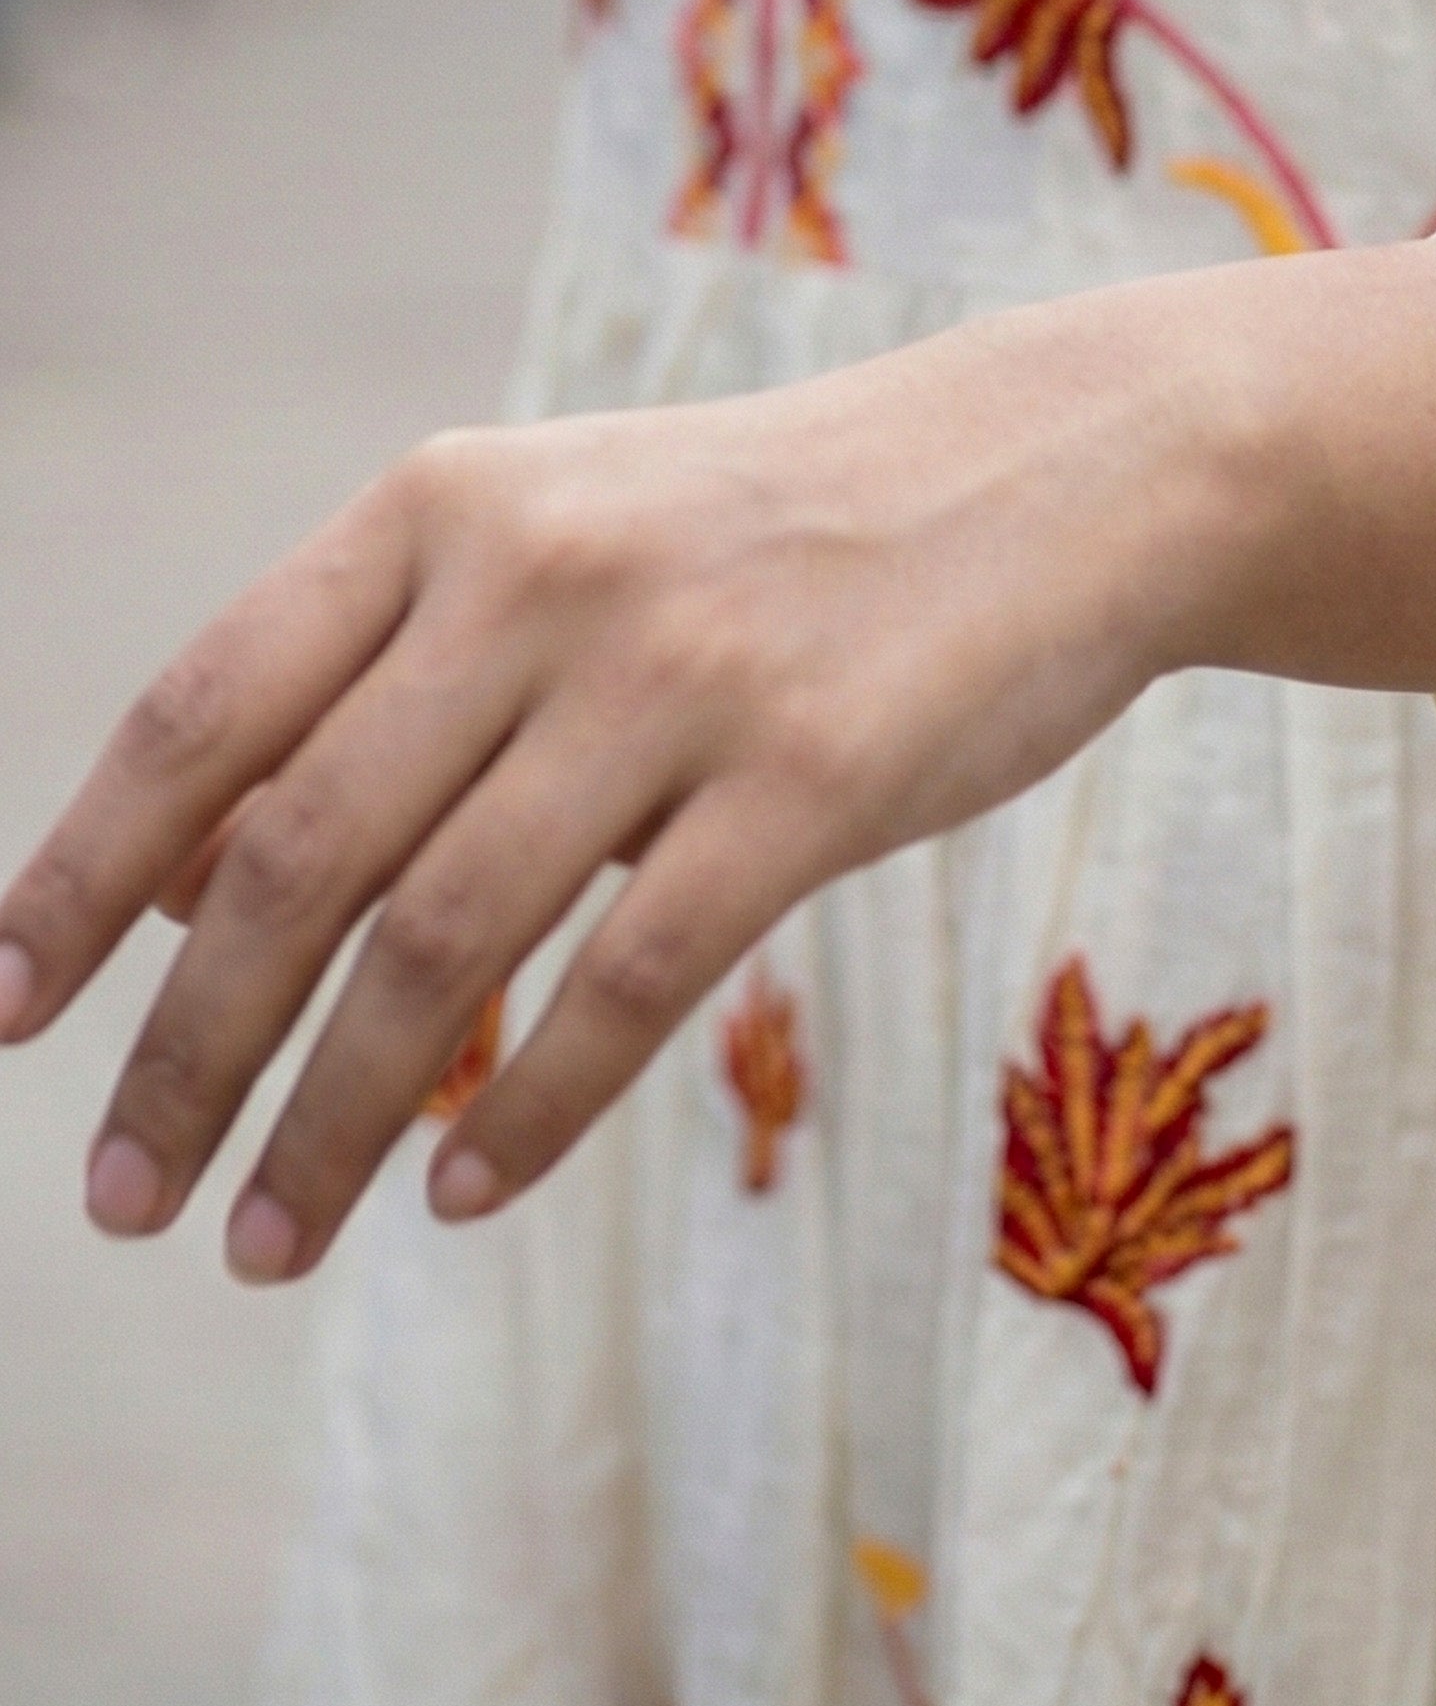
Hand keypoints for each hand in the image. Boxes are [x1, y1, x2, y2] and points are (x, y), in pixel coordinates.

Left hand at [0, 232, 1435, 1278]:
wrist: (1060, 466)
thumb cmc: (777, 534)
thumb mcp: (564, 537)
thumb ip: (385, 677)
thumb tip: (186, 889)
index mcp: (446, 506)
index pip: (203, 709)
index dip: (84, 878)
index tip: (7, 1018)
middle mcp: (539, 577)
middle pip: (296, 857)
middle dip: (184, 1050)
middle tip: (122, 1201)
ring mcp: (682, 675)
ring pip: (444, 944)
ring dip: (329, 1120)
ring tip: (265, 1239)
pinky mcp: (818, 776)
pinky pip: (627, 985)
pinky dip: (524, 1110)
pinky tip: (464, 1187)